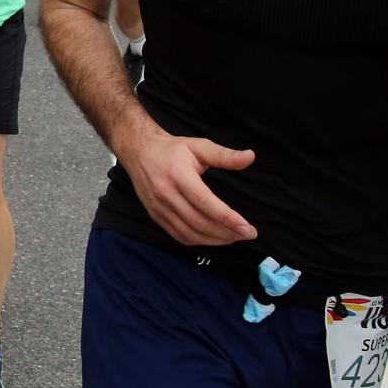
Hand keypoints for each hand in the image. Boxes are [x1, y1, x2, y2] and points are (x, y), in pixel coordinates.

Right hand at [115, 123, 256, 245]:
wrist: (138, 151)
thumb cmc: (171, 149)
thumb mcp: (198, 146)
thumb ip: (224, 155)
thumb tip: (250, 157)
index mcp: (178, 175)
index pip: (204, 201)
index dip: (226, 217)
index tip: (247, 227)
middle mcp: (166, 194)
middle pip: (198, 222)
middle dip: (227, 232)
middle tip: (249, 234)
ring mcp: (159, 208)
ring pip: (190, 233)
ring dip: (215, 240)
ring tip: (235, 237)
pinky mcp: (156, 216)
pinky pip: (179, 236)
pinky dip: (199, 241)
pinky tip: (214, 238)